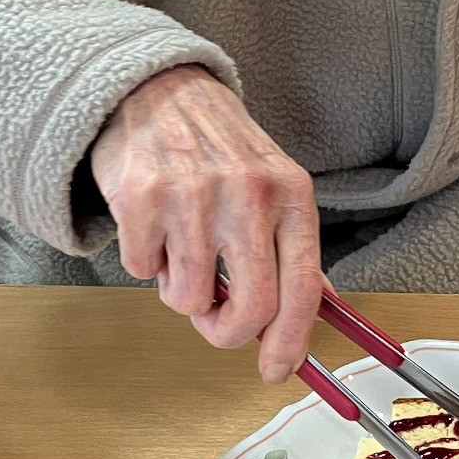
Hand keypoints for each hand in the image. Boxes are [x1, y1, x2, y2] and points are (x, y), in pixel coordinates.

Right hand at [90, 66, 323, 380]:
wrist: (158, 88)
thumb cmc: (220, 146)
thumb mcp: (275, 185)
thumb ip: (292, 248)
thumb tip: (317, 312)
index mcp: (291, 196)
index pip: (302, 290)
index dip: (291, 341)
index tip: (278, 369)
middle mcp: (248, 194)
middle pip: (252, 307)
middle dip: (229, 333)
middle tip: (216, 323)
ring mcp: (194, 195)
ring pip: (190, 298)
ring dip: (183, 292)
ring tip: (183, 251)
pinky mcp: (141, 198)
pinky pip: (144, 271)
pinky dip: (147, 263)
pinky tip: (155, 226)